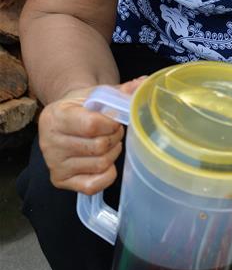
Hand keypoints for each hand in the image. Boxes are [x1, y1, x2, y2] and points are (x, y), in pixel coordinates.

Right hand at [38, 77, 146, 193]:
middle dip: (114, 138)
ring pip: (100, 165)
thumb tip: (144, 83)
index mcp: (55, 116)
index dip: (111, 124)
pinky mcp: (60, 180)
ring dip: (112, 154)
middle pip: (99, 147)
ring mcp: (54, 164)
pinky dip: (106, 175)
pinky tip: (104, 161)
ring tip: (107, 143)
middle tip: (113, 132)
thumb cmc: (83, 106)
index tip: (115, 120)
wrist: (64, 118)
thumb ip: (120, 90)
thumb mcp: (97, 93)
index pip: (92, 125)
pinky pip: (92, 186)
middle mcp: (49, 143)